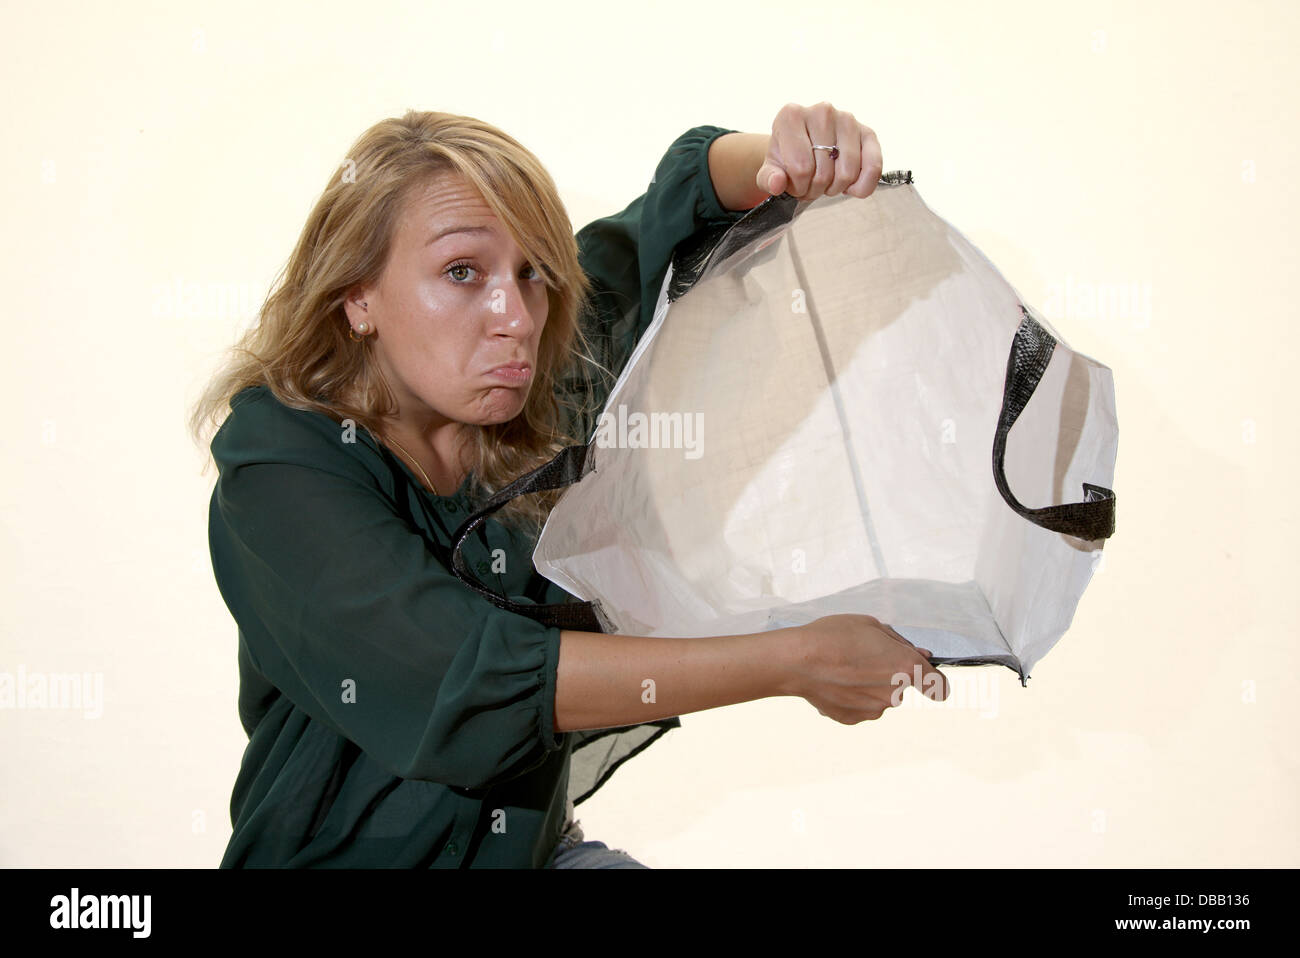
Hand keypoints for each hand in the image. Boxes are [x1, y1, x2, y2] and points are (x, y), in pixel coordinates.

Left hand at [756, 102, 882, 201]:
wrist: (807, 147)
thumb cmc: (788, 158)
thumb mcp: (771, 169)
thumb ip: (768, 178)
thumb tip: (777, 184)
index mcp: (791, 116)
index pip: (800, 168)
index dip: (798, 187)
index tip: (795, 183)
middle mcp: (821, 111)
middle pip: (824, 173)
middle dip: (816, 189)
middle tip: (811, 183)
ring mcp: (847, 119)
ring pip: (847, 173)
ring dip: (836, 188)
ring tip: (826, 181)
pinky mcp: (868, 132)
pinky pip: (873, 167)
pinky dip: (862, 186)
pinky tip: (850, 185)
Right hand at [784, 614, 947, 723]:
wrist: (796, 661)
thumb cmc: (833, 636)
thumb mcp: (871, 625)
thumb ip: (900, 643)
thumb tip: (921, 655)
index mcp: (905, 668)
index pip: (938, 686)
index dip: (934, 680)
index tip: (927, 677)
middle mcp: (894, 694)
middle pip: (902, 686)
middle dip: (889, 674)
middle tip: (863, 657)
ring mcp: (873, 710)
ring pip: (880, 697)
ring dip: (869, 686)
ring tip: (843, 669)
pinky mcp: (854, 719)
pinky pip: (861, 707)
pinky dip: (852, 697)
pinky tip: (834, 682)